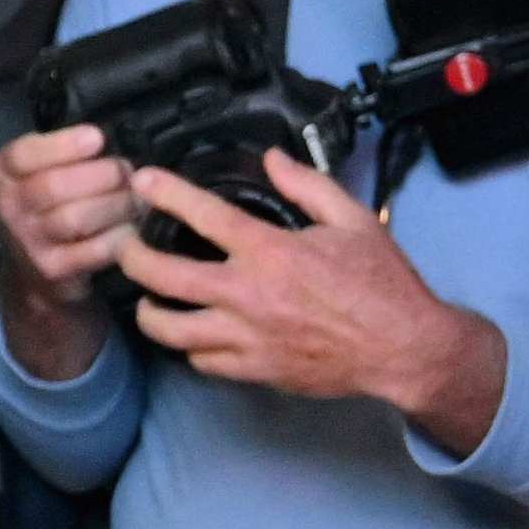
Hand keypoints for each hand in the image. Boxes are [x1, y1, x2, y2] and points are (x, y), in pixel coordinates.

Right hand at [0, 123, 135, 307]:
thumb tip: (118, 137)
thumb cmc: (50, 205)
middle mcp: (10, 207)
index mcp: (7, 174)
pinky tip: (130, 227)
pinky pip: (94, 249)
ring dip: (117, 205)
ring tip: (135, 199)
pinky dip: (120, 236)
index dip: (61, 145)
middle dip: (103, 175)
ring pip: (76, 218)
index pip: (23, 155)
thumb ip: (68, 152)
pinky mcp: (52, 269)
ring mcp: (28, 241)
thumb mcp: (44, 171)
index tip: (97, 138)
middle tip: (128, 173)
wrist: (32, 267)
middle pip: (55, 186)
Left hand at [121, 154, 505, 440]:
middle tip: (125, 247)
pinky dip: (189, 346)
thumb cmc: (382, 285)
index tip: (141, 181)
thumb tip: (272, 159)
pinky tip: (192, 332)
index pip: (202, 215)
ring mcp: (245, 336)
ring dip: (149, 312)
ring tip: (147, 299)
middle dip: (131, 257)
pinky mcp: (252, 369)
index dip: (165, 192)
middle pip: (160, 276)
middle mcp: (247, 294)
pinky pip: (199, 360)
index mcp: (271, 252)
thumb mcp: (353, 221)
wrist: (404, 348)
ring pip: (168, 329)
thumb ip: (308, 186)